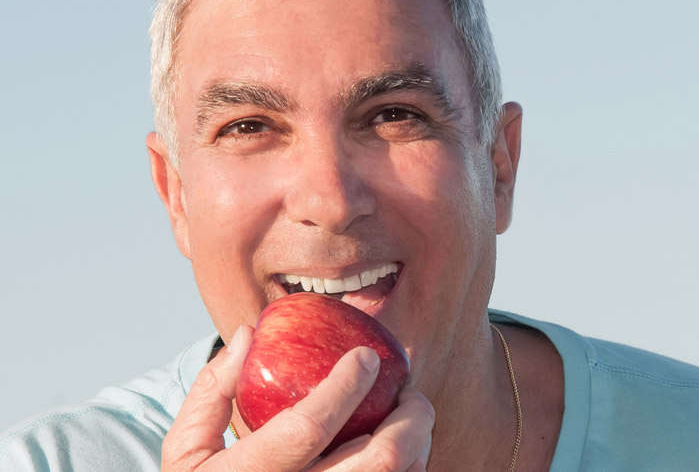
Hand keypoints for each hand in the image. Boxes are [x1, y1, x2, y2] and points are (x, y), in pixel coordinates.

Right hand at [162, 325, 434, 471]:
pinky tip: (408, 448)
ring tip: (412, 416)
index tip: (366, 357)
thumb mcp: (187, 448)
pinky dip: (414, 466)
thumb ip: (212, 389)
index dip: (345, 387)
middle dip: (409, 418)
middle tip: (409, 391)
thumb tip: (247, 334)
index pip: (308, 429)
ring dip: (419, 443)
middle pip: (378, 462)